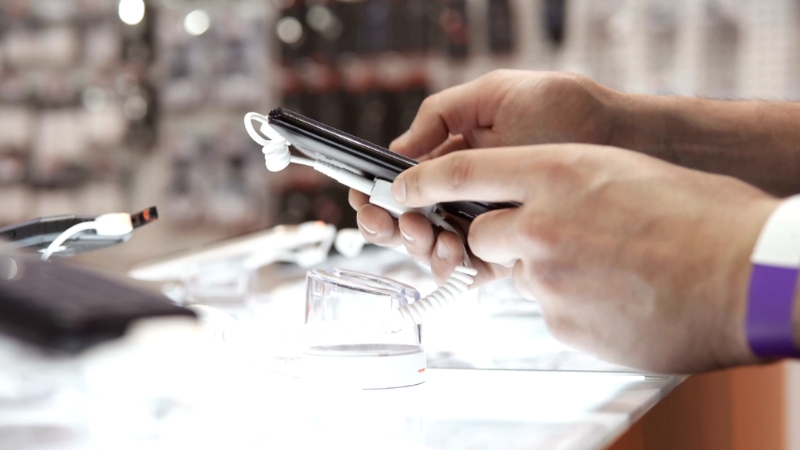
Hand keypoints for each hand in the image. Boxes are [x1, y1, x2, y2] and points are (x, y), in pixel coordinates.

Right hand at [352, 70, 627, 281]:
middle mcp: (466, 195)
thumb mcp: (494, 94)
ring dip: (417, 246)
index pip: (404, 183)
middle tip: (394, 220)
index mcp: (455, 158)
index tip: (367, 200)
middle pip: (409, 221)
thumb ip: (441, 116)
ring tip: (427, 233)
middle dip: (390, 226)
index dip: (378, 195)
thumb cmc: (564, 108)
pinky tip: (452, 253)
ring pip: (432, 249)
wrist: (620, 136)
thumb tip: (398, 150)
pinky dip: (453, 268)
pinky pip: (471, 269)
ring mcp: (487, 224)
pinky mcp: (512, 249)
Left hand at [391, 145, 777, 372]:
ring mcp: (547, 280)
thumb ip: (568, 184)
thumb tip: (541, 199)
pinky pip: (551, 310)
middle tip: (551, 237)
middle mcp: (539, 225)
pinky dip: (574, 303)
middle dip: (503, 236)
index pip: (462, 172)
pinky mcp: (562, 326)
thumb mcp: (626, 173)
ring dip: (548, 270)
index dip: (423, 180)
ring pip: (521, 274)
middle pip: (482, 233)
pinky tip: (617, 296)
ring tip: (606, 267)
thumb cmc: (703, 217)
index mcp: (556, 173)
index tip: (402, 188)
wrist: (748, 276)